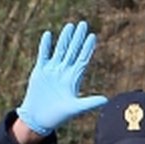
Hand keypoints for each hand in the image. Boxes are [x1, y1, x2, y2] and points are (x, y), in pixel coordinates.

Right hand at [17, 21, 106, 135]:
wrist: (38, 119)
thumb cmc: (58, 116)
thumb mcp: (75, 108)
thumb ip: (89, 103)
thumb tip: (106, 100)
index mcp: (73, 79)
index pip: (83, 59)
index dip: (88, 48)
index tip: (92, 36)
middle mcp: (64, 72)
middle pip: (73, 50)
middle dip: (78, 38)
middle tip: (83, 24)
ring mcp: (52, 70)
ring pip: (60, 50)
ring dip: (65, 38)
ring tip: (70, 26)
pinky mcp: (40, 71)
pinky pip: (43, 55)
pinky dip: (45, 45)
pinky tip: (48, 35)